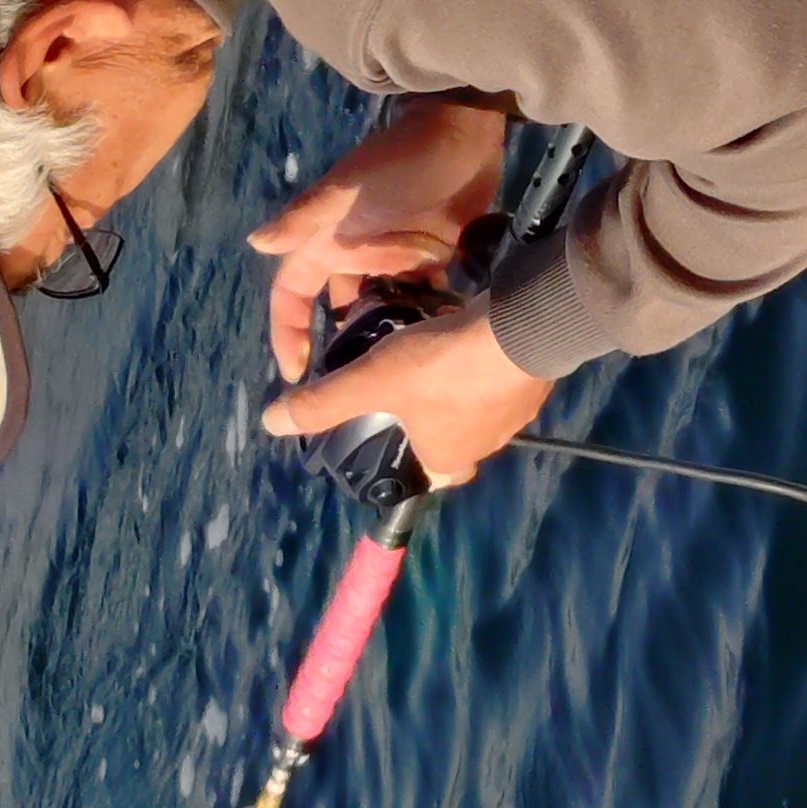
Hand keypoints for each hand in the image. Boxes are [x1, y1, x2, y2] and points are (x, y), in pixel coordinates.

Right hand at [247, 95, 513, 380]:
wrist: (459, 137)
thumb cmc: (395, 163)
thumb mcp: (344, 193)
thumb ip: (302, 220)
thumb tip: (255, 243)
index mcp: (327, 245)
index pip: (294, 295)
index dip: (288, 331)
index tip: (296, 374)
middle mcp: (357, 256)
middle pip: (341, 309)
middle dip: (343, 346)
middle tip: (356, 387)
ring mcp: (397, 259)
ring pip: (384, 309)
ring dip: (389, 336)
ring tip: (399, 373)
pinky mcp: (434, 258)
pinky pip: (426, 299)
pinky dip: (428, 319)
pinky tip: (438, 346)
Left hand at [263, 305, 551, 485]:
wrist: (519, 331)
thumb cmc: (440, 367)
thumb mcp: (370, 381)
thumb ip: (324, 402)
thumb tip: (271, 423)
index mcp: (448, 458)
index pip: (435, 477)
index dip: (417, 458)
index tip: (403, 437)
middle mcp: (487, 446)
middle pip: (458, 439)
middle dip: (439, 419)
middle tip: (415, 388)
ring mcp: (517, 414)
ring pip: (483, 407)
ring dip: (465, 389)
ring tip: (440, 357)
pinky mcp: (535, 380)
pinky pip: (506, 379)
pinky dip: (489, 365)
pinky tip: (473, 339)